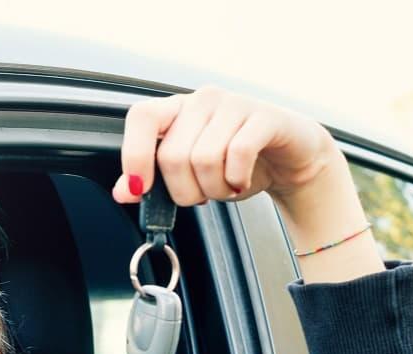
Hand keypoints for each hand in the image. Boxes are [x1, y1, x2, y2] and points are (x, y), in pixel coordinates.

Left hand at [113, 85, 385, 282]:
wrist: (289, 158)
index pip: (141, 117)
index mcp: (178, 110)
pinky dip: (237, 180)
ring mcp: (234, 104)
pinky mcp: (265, 116)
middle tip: (203, 194)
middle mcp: (203, 101)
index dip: (134, 154)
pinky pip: (238, 154)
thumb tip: (122, 191)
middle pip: (173, 155)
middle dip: (185, 191)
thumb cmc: (235, 163)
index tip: (141, 188)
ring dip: (214, 189)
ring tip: (226, 187)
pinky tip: (241, 182)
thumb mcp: (189, 176)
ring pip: (204, 159)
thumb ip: (154, 181)